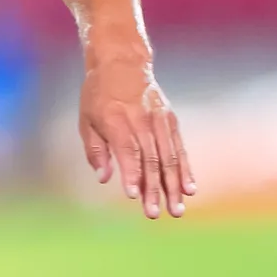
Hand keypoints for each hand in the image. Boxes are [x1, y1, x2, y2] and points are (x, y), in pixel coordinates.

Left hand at [77, 56, 195, 218]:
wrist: (122, 63)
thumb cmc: (98, 95)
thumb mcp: (86, 119)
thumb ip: (95, 150)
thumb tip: (104, 179)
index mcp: (117, 120)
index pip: (127, 151)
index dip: (131, 174)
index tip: (133, 196)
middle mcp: (142, 121)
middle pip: (151, 159)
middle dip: (153, 189)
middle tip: (154, 214)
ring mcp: (160, 121)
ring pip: (169, 158)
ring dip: (173, 186)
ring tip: (176, 209)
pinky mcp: (171, 121)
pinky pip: (180, 149)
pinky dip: (186, 169)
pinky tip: (190, 188)